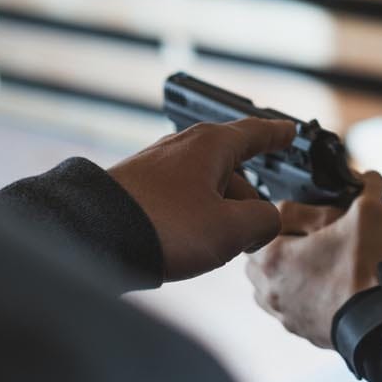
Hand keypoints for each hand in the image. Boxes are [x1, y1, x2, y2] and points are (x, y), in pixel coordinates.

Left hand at [108, 118, 296, 281]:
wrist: (91, 239)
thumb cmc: (163, 228)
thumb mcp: (231, 230)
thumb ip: (264, 222)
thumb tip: (266, 220)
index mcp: (212, 145)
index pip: (256, 133)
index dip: (277, 135)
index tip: (290, 132)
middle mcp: (184, 147)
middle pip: (232, 172)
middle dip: (243, 205)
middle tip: (245, 237)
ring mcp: (158, 167)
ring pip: (206, 190)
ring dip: (216, 217)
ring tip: (206, 249)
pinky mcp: (138, 188)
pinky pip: (180, 201)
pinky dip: (190, 220)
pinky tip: (180, 245)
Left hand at [247, 170, 381, 347]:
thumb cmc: (375, 266)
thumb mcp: (369, 210)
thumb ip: (363, 186)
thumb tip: (362, 178)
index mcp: (274, 257)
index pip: (266, 218)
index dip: (290, 207)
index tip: (308, 206)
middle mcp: (271, 289)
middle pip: (263, 254)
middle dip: (283, 238)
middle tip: (311, 229)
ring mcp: (286, 314)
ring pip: (274, 283)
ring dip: (290, 268)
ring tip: (321, 257)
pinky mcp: (305, 331)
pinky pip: (293, 306)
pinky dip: (304, 292)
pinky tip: (331, 281)